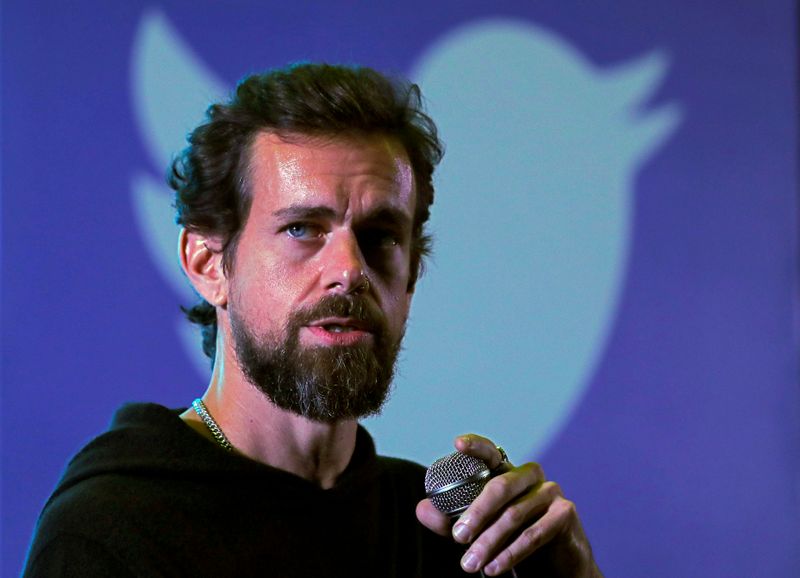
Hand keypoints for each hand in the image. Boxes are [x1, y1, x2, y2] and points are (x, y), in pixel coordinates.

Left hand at [416, 434, 602, 576]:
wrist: (555, 568)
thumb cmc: (513, 541)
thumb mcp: (479, 531)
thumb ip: (452, 520)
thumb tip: (422, 509)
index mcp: (508, 474)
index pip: (491, 453)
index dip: (476, 445)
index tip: (457, 444)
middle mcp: (530, 477)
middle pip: (500, 486)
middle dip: (476, 513)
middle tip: (457, 537)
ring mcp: (550, 492)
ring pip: (514, 514)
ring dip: (489, 542)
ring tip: (469, 564)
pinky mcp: (565, 513)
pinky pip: (534, 533)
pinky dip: (511, 553)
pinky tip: (493, 568)